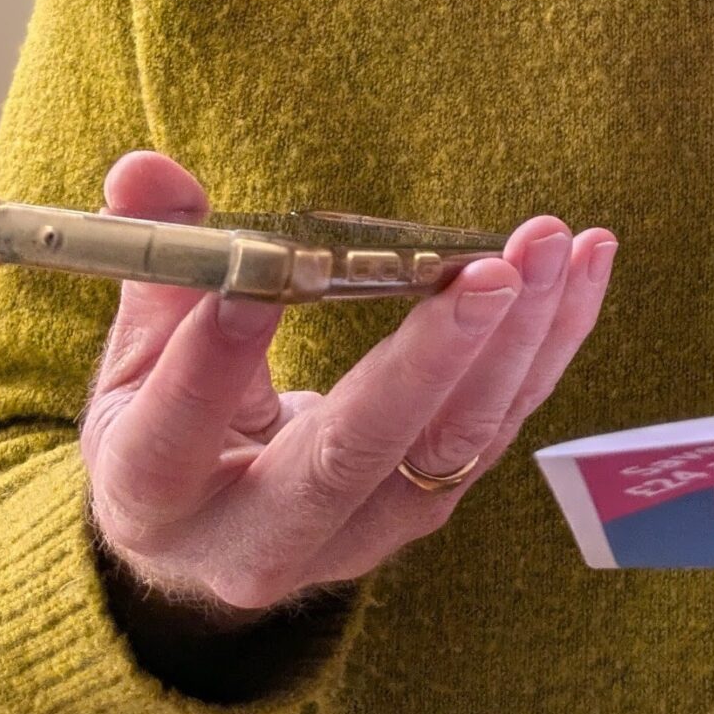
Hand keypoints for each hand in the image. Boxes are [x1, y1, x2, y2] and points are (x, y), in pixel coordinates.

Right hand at [80, 151, 615, 618]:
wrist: (213, 541)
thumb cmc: (165, 425)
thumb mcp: (132, 355)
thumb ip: (152, 259)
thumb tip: (141, 171)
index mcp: (153, 498)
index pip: (176, 438)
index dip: (210, 363)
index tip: (257, 281)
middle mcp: (260, 540)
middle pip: (349, 457)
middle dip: (426, 363)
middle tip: (487, 272)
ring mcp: (360, 534)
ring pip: (449, 446)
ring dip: (514, 343)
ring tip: (551, 245)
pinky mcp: (429, 505)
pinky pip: (499, 425)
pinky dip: (548, 344)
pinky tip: (582, 263)